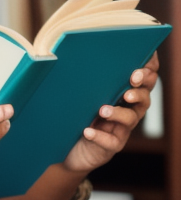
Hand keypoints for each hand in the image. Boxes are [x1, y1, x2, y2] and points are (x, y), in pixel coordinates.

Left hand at [62, 52, 159, 172]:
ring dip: (119, 113)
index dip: (147, 70)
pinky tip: (88, 131)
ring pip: (130, 118)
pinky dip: (100, 136)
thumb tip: (51, 53)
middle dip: (140, 86)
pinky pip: (111, 142)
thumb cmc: (71, 113)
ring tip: (103, 109)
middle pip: (144, 96)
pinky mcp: (110, 146)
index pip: (142, 78)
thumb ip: (74, 75)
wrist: (64, 146)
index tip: (140, 62)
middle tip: (132, 80)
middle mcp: (124, 108)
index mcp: (119, 91)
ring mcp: (119, 128)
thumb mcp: (75, 92)